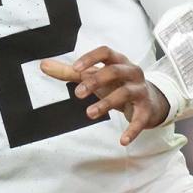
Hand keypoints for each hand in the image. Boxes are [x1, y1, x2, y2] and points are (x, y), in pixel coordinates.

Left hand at [41, 45, 169, 145]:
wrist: (149, 101)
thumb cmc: (116, 84)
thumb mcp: (95, 77)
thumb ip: (69, 72)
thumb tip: (42, 65)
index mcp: (118, 61)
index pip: (106, 52)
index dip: (91, 58)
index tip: (75, 68)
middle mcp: (132, 72)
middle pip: (115, 71)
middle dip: (96, 81)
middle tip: (78, 94)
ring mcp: (140, 90)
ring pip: (125, 93)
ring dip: (107, 103)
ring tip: (89, 114)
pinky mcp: (146, 110)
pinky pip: (140, 119)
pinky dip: (132, 130)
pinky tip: (122, 140)